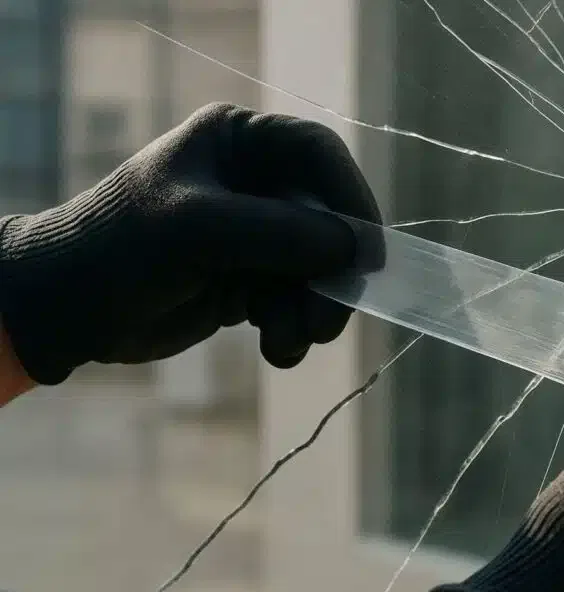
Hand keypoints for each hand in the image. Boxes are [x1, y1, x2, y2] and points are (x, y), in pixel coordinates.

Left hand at [0, 102, 380, 384]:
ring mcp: (253, 235)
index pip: (319, 155)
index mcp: (238, 143)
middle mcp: (253, 183)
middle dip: (330, 275)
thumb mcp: (201, 230)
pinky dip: (293, 329)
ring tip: (290, 341)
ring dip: (312, 311)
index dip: (352, 200)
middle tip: (328, 319)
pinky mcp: (249, 280)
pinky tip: (275, 347)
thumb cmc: (121, 249)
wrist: (68, 311)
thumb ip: (283, 233)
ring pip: (317, 270)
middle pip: (328, 221)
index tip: (367, 255)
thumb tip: (357, 248)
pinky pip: (296, 302)